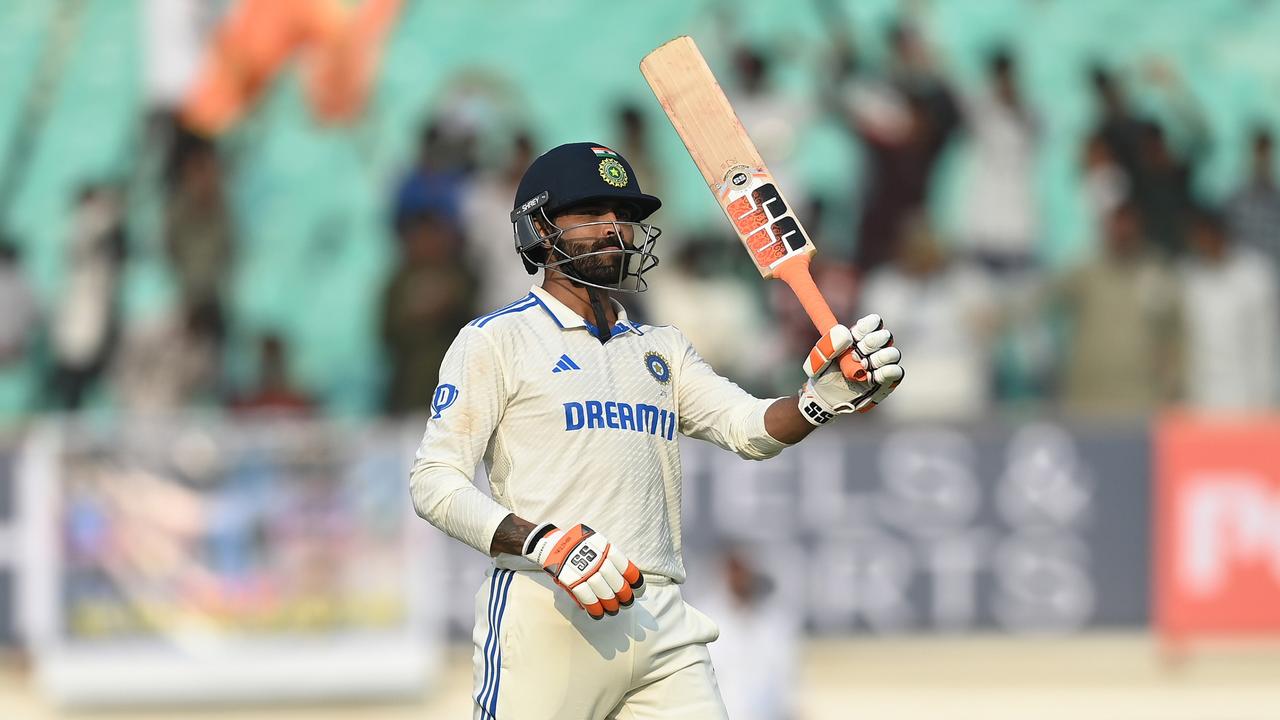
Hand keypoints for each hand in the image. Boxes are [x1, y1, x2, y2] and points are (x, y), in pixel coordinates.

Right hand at [522, 523, 643, 618]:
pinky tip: (598, 614)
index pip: (626, 567)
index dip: (635, 581)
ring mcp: (584, 571)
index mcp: (605, 549)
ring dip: (610, 605)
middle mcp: (596, 560)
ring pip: (603, 592)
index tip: (638, 590)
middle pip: (616, 582)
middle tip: (627, 602)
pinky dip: (594, 609)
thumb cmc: (578, 548)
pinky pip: (587, 598)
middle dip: (624, 596)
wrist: (553, 545)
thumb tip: (624, 583)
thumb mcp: (596, 547)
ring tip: (613, 610)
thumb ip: (609, 562)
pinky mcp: (571, 581)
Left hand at [798, 314, 902, 423]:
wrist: (825, 399)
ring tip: (863, 367)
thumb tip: (846, 334)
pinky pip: (897, 372)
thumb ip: (828, 345)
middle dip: (871, 343)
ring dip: (878, 359)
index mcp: (859, 337)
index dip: (868, 327)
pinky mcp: (887, 381)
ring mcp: (882, 365)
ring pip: (893, 354)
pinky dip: (886, 372)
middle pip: (886, 336)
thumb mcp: (818, 360)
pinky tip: (871, 377)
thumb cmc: (823, 375)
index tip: (855, 337)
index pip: (874, 322)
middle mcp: (874, 348)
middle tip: (856, 354)